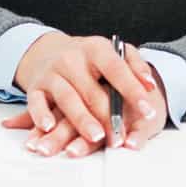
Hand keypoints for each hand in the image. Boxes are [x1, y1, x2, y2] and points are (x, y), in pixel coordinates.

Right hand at [0, 33, 167, 155]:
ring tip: (95, 137)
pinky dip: (41, 115)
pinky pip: (36, 102)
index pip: (116, 69)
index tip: (148, 110)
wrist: (48, 51)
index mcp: (96, 49)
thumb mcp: (113, 52)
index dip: (132, 90)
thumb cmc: (89, 58)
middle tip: (121, 136)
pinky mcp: (35, 87)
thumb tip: (150, 84)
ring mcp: (52, 73)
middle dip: (108, 115)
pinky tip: (49, 128)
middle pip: (92, 90)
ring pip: (67, 99)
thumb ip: (135, 66)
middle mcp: (72, 59)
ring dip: (81, 120)